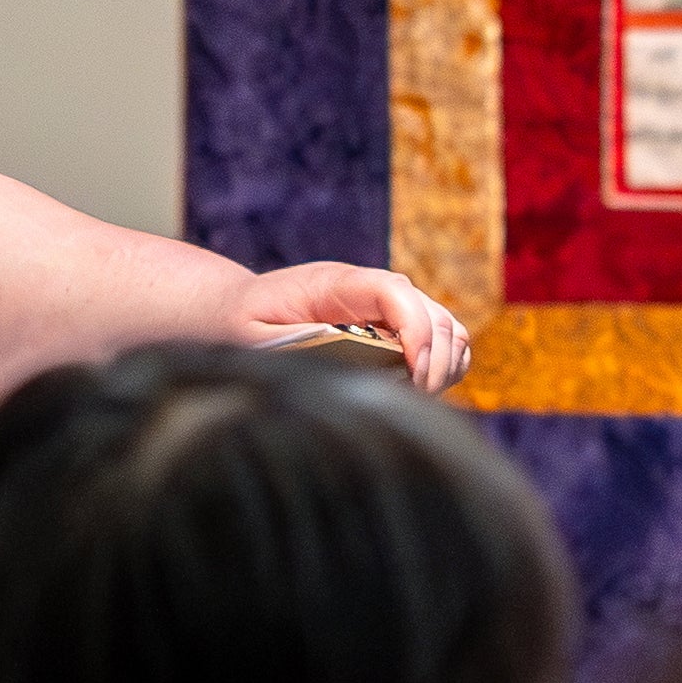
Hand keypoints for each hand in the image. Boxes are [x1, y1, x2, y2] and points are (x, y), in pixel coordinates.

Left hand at [231, 261, 473, 393]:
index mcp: (335, 284)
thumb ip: (292, 346)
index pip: (394, 291)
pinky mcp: (393, 328)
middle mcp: (369, 290)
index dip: (416, 329)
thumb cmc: (240, 323)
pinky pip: (442, 341)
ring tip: (419, 397)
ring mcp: (386, 308)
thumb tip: (334, 367)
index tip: (414, 374)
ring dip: (445, 363)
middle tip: (416, 398)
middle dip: (435, 360)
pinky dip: (445, 365)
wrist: (235, 309)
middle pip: (432, 312)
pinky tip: (420, 390)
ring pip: (446, 327)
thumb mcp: (251, 336)